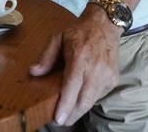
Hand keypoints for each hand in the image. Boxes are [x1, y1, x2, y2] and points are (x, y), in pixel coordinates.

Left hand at [29, 6, 121, 125]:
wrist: (105, 25)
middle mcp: (96, 68)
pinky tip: (80, 97)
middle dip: (71, 115)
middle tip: (60, 121)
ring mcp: (107, 75)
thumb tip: (34, 72)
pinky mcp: (113, 79)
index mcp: (80, 57)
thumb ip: (46, 56)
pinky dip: (88, 100)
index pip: (72, 85)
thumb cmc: (79, 32)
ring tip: (68, 113)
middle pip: (84, 100)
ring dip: (79, 110)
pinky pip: (98, 96)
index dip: (65, 104)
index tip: (58, 119)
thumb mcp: (58, 38)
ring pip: (92, 101)